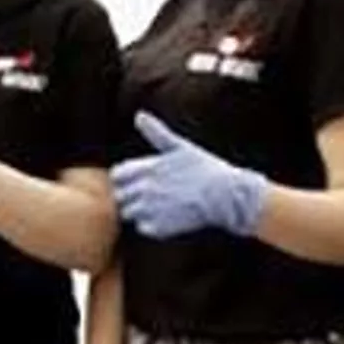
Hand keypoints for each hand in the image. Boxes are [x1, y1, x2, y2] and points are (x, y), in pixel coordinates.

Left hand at [112, 112, 268, 238]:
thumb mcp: (180, 146)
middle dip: (132, 196)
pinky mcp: (159, 227)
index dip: (127, 179)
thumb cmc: (206, 168)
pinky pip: (143, 228)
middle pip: (120, 196)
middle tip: (156, 196)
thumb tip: (139, 115)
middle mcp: (143, 189)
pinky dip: (152, 226)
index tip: (143, 181)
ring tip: (162, 207)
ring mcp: (150, 209)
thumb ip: (156, 133)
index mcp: (145, 168)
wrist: (226, 196)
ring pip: (129, 213)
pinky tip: (169, 218)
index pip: (117, 176)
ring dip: (140, 212)